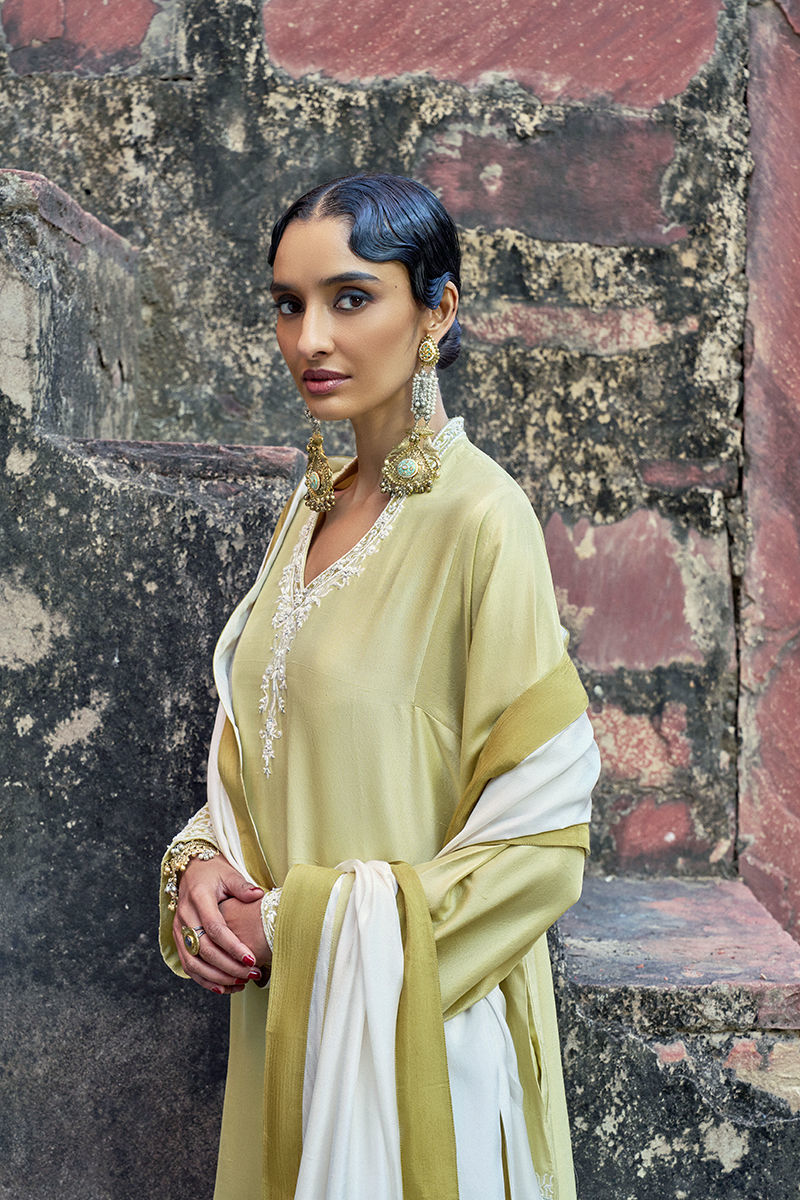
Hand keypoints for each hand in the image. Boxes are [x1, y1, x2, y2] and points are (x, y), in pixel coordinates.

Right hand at [173, 854, 263, 993]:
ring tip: (241, 983)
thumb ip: (242, 887)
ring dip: (217, 978)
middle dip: (228, 966)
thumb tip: (258, 895)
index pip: (214, 928)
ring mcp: (178, 930)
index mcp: (198, 898)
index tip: (251, 959)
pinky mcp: (177, 940)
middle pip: (204, 950)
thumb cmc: (213, 872)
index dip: (232, 946)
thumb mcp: (229, 874)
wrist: (191, 870)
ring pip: (193, 963)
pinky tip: (224, 987)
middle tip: (251, 974)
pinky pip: (188, 966)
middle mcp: (184, 916)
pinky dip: (205, 980)